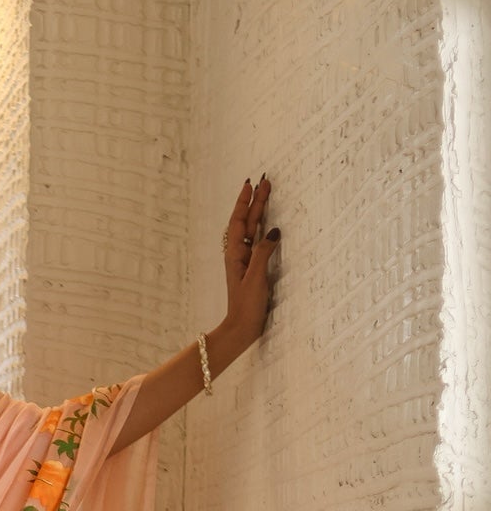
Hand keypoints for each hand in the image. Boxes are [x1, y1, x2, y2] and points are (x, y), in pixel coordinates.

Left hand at [221, 174, 280, 349]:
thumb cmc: (247, 305)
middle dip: (255, 202)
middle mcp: (238, 255)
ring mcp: (245, 262)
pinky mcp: (253, 269)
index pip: (238, 221)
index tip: (251, 184)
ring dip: (258, 212)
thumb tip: (274, 230)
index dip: (244, 202)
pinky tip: (268, 225)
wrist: (242, 328)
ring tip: (266, 195)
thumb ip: (263, 252)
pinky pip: (257, 242)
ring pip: (252, 231)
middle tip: (265, 182)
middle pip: (246, 222)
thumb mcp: (256, 277)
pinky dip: (263, 229)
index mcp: (235, 254)